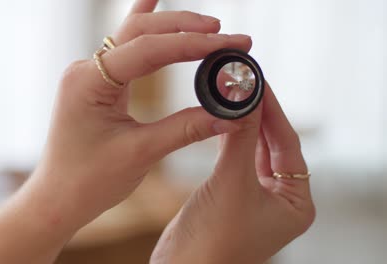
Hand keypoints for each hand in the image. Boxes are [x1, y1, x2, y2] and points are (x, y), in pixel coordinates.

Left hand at [33, 0, 252, 226]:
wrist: (57, 199)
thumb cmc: (88, 181)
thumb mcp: (141, 154)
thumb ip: (185, 129)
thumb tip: (229, 116)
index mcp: (89, 82)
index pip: (150, 50)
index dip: (193, 45)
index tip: (229, 44)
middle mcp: (86, 69)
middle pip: (142, 33)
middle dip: (186, 30)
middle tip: (226, 34)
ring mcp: (90, 74)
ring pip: (135, 37)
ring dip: (172, 28)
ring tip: (209, 25)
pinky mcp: (98, 84)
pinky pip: (124, 48)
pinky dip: (142, 24)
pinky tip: (151, 0)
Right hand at [151, 85, 315, 263]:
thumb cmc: (213, 241)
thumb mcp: (231, 184)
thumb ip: (239, 138)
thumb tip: (244, 97)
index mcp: (296, 203)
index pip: (289, 144)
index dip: (274, 111)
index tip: (260, 83)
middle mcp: (281, 200)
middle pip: (273, 146)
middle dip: (259, 115)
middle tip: (245, 84)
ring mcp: (257, 198)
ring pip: (254, 152)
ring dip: (244, 126)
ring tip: (234, 95)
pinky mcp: (233, 196)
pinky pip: (237, 161)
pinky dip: (230, 140)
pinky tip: (223, 121)